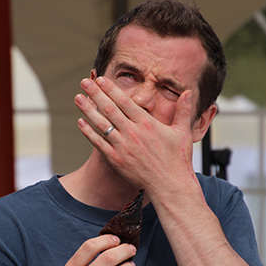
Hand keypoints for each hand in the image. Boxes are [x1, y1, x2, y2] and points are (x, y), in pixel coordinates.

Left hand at [75, 76, 196, 192]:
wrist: (170, 186)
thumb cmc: (178, 161)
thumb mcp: (182, 133)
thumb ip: (183, 111)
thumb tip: (188, 92)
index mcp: (147, 124)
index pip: (125, 101)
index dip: (111, 89)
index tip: (101, 79)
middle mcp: (133, 133)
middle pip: (109, 109)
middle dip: (95, 94)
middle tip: (84, 82)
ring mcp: (123, 147)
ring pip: (101, 124)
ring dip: (88, 110)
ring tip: (77, 98)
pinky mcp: (116, 160)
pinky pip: (99, 143)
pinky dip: (89, 132)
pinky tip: (80, 122)